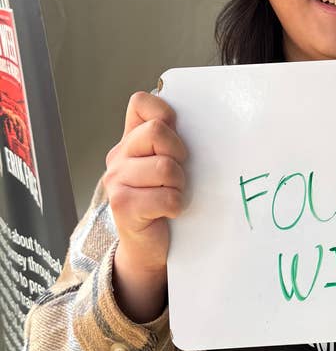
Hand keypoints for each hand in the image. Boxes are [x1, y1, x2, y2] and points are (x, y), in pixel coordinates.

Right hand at [103, 91, 187, 321]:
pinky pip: (165, 197)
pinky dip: (177, 205)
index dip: (164, 113)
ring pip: (164, 167)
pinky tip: (171, 212)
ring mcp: (116, 181)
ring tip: (174, 194)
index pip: (140, 102)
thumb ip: (172, 143)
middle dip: (178, 153)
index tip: (176, 137)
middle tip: (179, 174)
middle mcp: (118, 157)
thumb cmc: (165, 202)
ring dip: (179, 185)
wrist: (148, 247)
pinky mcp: (122, 206)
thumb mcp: (168, 167)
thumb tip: (205, 119)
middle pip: (156, 131)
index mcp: (130, 141)